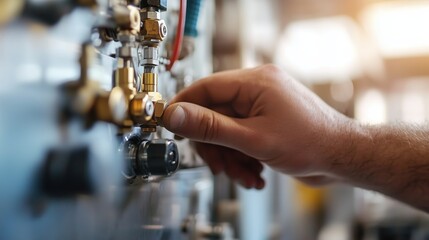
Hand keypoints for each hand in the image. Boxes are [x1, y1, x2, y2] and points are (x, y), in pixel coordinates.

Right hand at [162, 65, 352, 188]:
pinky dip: (242, 157)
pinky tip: (254, 173)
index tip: (171, 126)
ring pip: (226, 130)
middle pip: (214, 114)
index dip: (184, 108)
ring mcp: (263, 106)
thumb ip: (210, 127)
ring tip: (244, 175)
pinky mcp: (267, 121)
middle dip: (216, 146)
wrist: (342, 157)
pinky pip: (240, 136)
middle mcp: (258, 89)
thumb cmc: (311, 142)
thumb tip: (177, 115)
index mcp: (255, 82)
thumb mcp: (252, 138)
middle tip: (220, 166)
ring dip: (231, 157)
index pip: (205, 88)